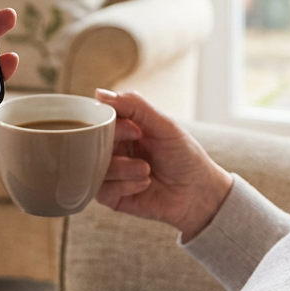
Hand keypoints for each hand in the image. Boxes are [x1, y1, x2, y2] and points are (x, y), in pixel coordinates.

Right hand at [93, 89, 233, 241]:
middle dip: (115, 145)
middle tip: (138, 142)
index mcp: (123, 129)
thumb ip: (135, 105)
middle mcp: (114, 150)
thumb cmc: (185, 155)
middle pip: (91, 143)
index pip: (98, 119)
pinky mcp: (113, 197)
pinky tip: (144, 184)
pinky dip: (124, 186)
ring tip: (146, 170)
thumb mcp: (164, 125)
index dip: (110, 123)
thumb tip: (100, 93)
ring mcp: (112, 174)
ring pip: (95, 167)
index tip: (135, 129)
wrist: (198, 192)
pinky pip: (101, 190)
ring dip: (123, 168)